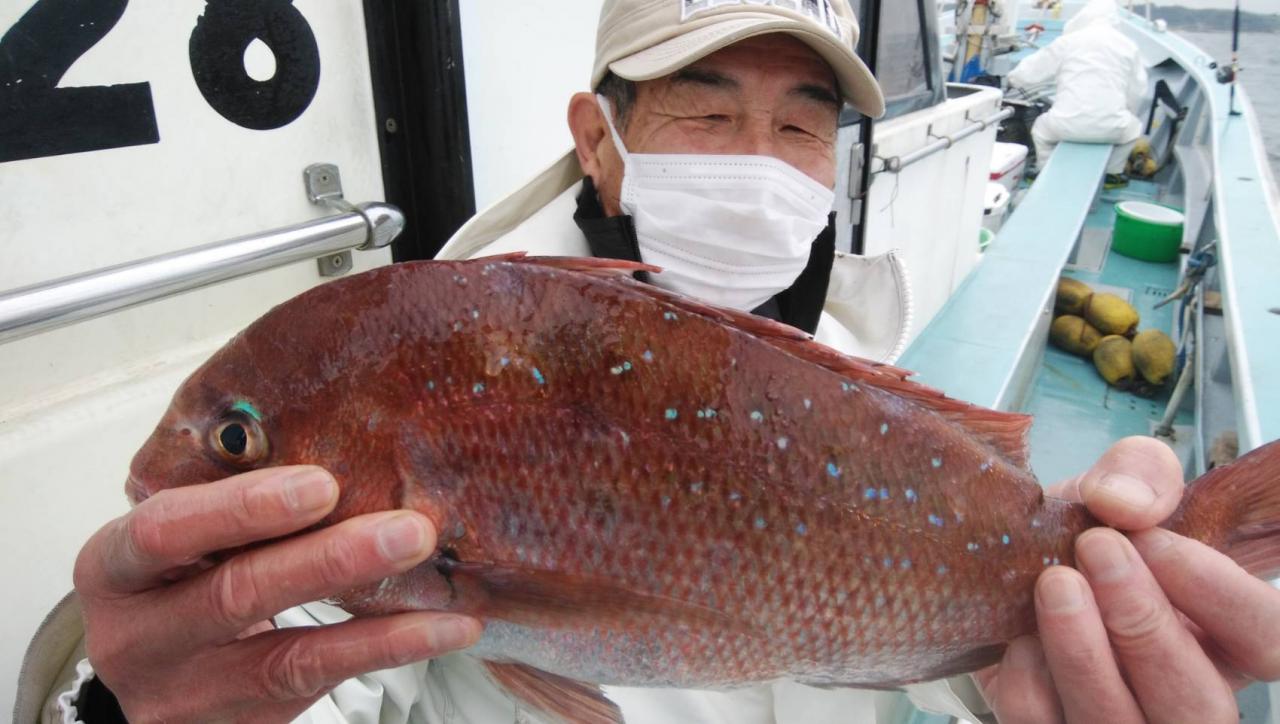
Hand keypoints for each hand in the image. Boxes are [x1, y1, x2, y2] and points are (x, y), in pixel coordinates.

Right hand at [74, 466, 481, 721]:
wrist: (145, 678)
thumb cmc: (171, 580)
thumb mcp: (174, 539)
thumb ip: (226, 499)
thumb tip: (338, 433)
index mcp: (114, 569)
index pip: (166, 532)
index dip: (242, 508)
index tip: (321, 484)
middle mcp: (140, 637)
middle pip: (235, 596)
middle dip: (330, 561)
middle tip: (409, 530)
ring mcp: (190, 691)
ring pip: (288, 659)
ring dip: (379, 625)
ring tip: (445, 596)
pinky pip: (322, 686)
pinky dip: (388, 652)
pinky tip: (442, 629)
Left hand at [976, 436, 1279, 722]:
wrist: (994, 571)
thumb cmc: (1076, 542)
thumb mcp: (1115, 494)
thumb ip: (1139, 476)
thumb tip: (1123, 501)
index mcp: (1220, 640)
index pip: (1268, 638)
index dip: (1222, 594)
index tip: (1156, 541)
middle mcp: (1179, 695)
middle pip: (1198, 702)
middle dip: (1146, 625)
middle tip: (1095, 550)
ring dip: (1084, 654)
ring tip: (1053, 584)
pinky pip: (1041, 723)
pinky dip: (1026, 677)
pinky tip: (1017, 633)